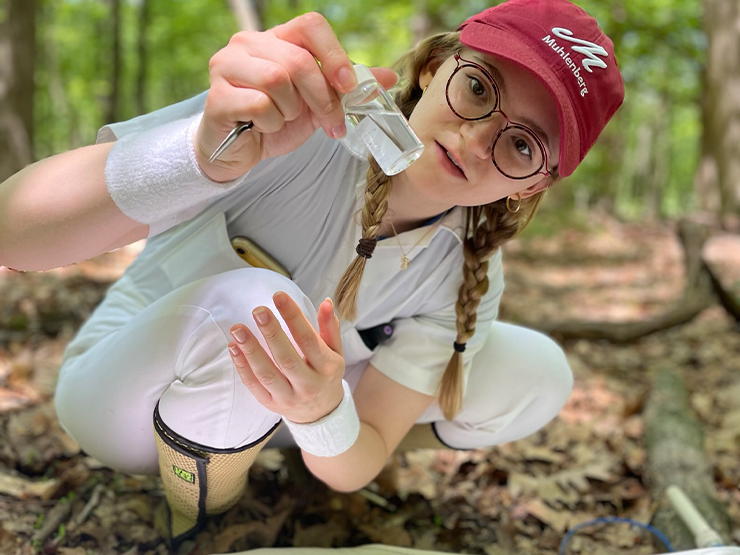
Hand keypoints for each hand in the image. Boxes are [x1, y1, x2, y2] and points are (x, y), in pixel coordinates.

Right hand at [195, 12, 397, 181]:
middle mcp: (248, 44)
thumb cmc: (277, 120)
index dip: (335, 55)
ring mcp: (227, 66)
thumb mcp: (317, 104)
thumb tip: (389, 76)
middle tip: (329, 121)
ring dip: (292, 110)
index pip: (310, 25)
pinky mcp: (216, 97)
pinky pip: (258, 105)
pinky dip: (271, 123)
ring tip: (285, 120)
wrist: (241, 152)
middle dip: (322, 97)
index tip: (348, 86)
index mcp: (276, 38)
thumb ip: (347, 89)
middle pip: (298, 60)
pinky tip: (264, 127)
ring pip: (276, 80)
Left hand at [228, 291, 344, 423]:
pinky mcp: (271, 405)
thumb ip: (329, 327)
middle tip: (258, 310)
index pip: (309, 340)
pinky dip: (242, 366)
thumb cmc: (326, 374)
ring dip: (251, 350)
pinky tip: (233, 347)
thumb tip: (326, 302)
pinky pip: (254, 386)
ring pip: (267, 374)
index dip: (293, 317)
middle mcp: (309, 385)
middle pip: (287, 359)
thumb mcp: (335, 352)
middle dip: (271, 333)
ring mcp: (289, 397)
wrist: (321, 413)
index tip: (279, 296)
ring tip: (237, 328)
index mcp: (327, 368)